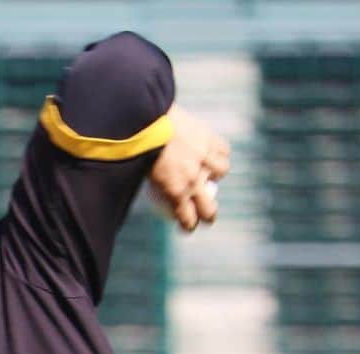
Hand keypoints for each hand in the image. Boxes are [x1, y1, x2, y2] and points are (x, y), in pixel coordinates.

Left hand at [148, 104, 230, 231]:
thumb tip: (150, 190)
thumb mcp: (139, 173)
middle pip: (210, 207)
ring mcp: (203, 158)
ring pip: (222, 172)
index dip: (189, 226)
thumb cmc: (136, 148)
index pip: (188, 219)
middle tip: (208, 215)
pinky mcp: (208, 138)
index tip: (187, 226)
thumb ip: (152, 184)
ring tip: (211, 172)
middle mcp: (193, 179)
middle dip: (209, 215)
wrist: (145, 121)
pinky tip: (214, 152)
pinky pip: (223, 150)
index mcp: (175, 192)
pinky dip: (220, 153)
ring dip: (217, 175)